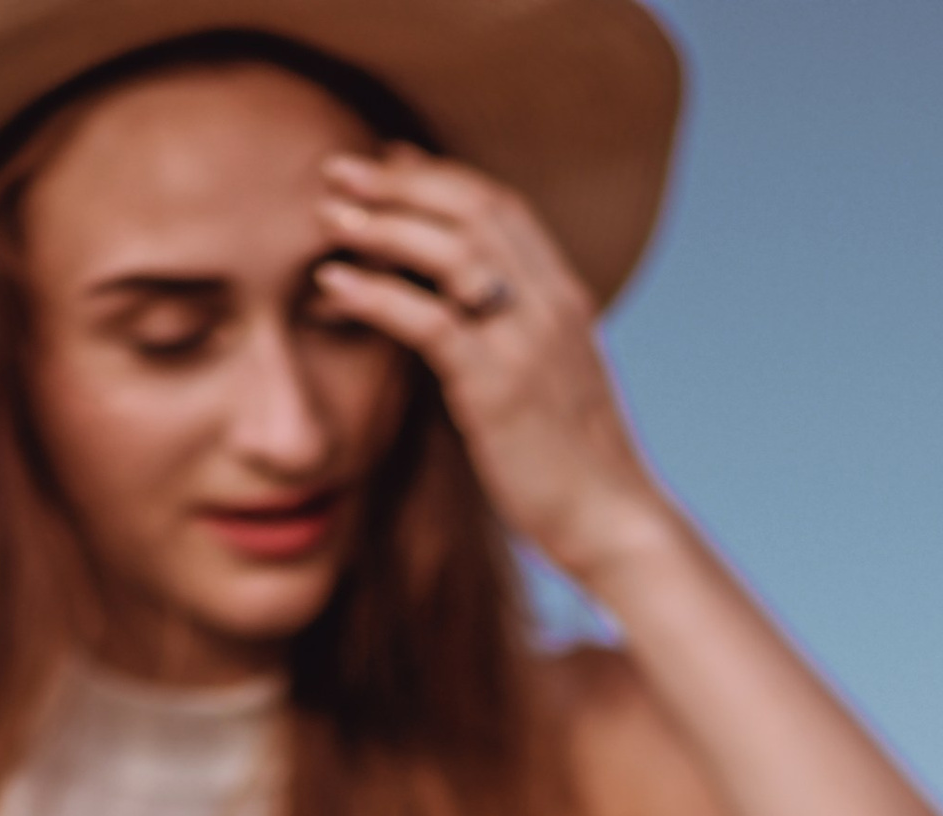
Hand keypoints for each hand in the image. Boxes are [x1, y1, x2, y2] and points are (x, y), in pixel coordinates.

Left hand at [313, 147, 662, 586]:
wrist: (613, 526)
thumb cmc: (576, 471)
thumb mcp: (555, 386)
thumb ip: (518, 340)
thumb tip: (469, 323)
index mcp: (565, 299)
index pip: (502, 206)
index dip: (440, 176)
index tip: (389, 161)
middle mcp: (550, 306)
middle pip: (472, 209)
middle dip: (400, 182)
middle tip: (338, 167)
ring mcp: (527, 344)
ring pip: (451, 251)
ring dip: (383, 224)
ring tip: (329, 215)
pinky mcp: (498, 390)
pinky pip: (429, 322)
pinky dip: (375, 294)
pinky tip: (332, 284)